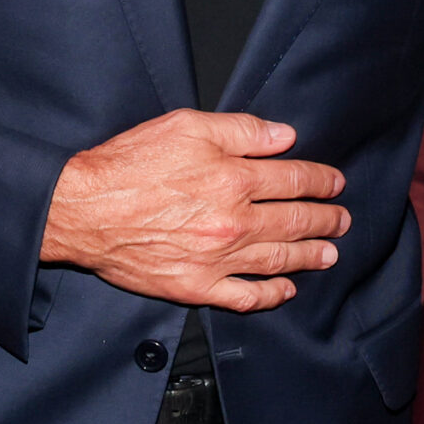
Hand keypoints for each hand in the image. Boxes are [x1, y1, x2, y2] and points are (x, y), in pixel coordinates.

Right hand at [41, 110, 348, 310]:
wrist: (81, 209)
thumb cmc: (128, 164)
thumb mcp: (185, 126)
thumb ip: (241, 131)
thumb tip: (284, 138)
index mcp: (235, 178)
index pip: (295, 180)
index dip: (321, 181)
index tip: (335, 184)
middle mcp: (234, 221)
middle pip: (295, 221)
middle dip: (325, 220)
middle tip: (342, 220)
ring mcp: (217, 258)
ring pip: (278, 260)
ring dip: (310, 256)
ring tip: (329, 254)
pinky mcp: (196, 286)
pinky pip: (245, 297)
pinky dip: (271, 295)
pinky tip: (286, 290)